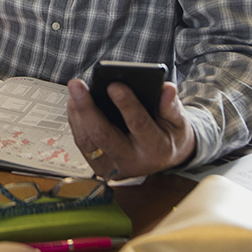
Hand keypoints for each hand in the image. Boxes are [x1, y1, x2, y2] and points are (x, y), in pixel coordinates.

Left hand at [66, 78, 195, 178]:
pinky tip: (73, 102)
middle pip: (104, 135)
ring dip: (77, 113)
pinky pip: (82, 144)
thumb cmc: (168, 134)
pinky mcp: (100, 167)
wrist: (163, 158)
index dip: (127, 104)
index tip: (114, 84)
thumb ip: (171, 106)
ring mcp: (114, 167)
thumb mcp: (178, 121)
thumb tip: (167, 89)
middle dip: (87, 108)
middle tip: (76, 84)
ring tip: (74, 90)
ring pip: (87, 141)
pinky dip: (76, 121)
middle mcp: (133, 162)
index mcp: (156, 149)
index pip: (139, 125)